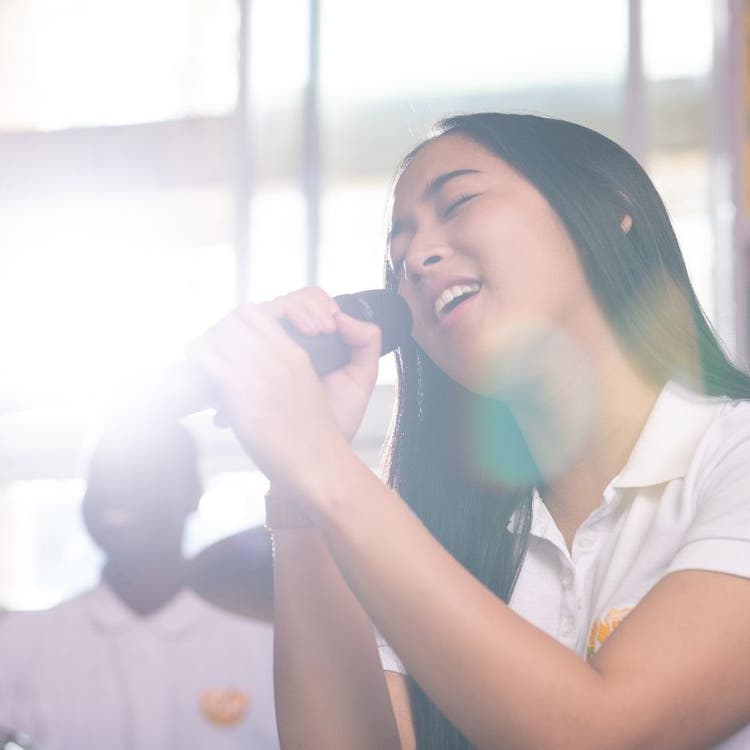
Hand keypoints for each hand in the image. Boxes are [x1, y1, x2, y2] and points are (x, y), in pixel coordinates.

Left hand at [187, 288, 381, 492]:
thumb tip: (328, 331)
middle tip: (219, 343)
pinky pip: (208, 356)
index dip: (246, 317)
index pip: (260, 312)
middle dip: (225, 325)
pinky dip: (197, 353)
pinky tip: (195, 359)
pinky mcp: (241, 394)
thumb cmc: (324, 433)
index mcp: (297, 355)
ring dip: (209, 338)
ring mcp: (259, 374)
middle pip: (237, 317)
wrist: (317, 465)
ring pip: (221, 331)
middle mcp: (279, 359)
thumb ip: (334, 354)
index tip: (240, 334)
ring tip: (206, 352)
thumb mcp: (340, 384)